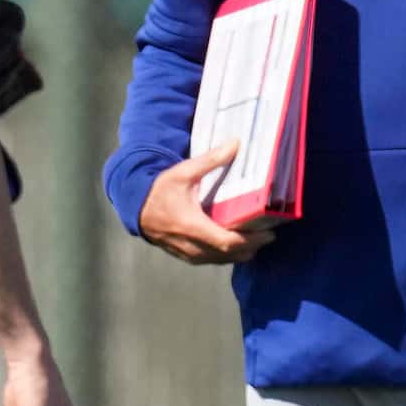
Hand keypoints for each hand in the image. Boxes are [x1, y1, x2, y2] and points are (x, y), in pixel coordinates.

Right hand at [137, 143, 276, 265]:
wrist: (136, 208)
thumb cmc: (159, 191)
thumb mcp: (184, 173)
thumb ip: (211, 160)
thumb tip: (236, 144)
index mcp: (193, 226)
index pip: (228, 242)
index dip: (251, 240)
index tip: (268, 232)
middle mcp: (193, 245)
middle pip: (230, 255)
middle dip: (252, 247)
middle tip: (268, 235)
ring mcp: (189, 254)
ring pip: (223, 261)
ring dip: (241, 253)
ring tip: (257, 240)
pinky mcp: (187, 257)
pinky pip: (213, 261)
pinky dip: (228, 255)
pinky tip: (237, 246)